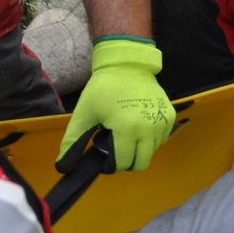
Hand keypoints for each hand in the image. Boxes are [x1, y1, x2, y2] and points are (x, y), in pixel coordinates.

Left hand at [58, 37, 175, 170]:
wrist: (128, 66)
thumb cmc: (103, 89)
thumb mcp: (83, 115)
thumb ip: (72, 142)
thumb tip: (64, 166)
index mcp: (127, 129)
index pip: (122, 163)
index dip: (110, 166)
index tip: (104, 157)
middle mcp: (149, 129)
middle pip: (141, 163)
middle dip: (126, 161)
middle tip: (116, 148)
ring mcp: (162, 122)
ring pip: (151, 152)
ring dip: (139, 150)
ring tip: (126, 133)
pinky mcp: (170, 117)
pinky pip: (161, 139)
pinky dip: (150, 139)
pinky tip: (139, 126)